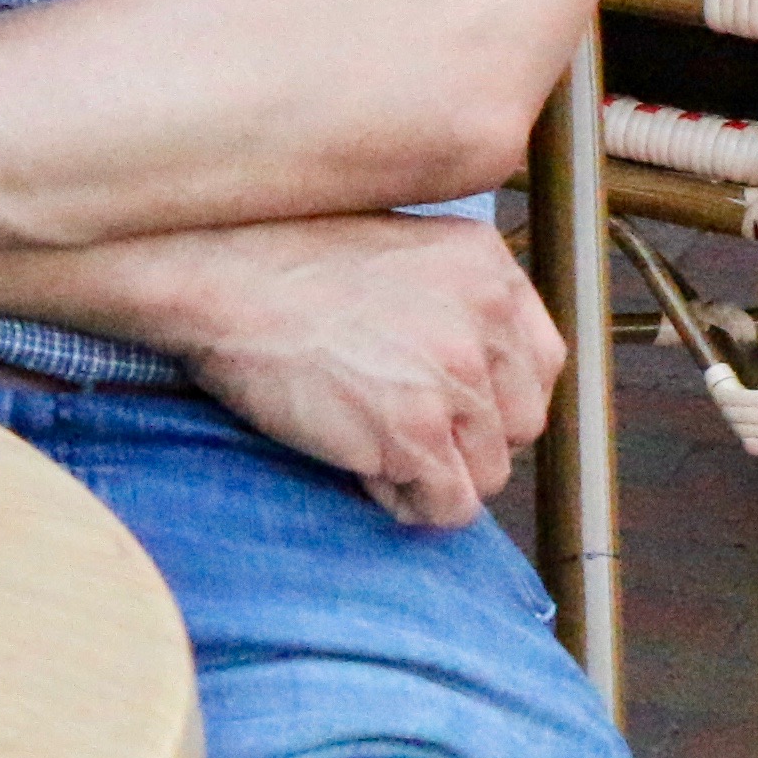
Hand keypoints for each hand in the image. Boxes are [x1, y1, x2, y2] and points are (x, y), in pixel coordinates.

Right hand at [145, 213, 560, 528]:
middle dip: (465, 440)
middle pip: (519, 425)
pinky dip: (406, 502)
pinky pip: (447, 506)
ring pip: (488, 474)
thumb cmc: (281, 262)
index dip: (495, 397)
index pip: (541, 363)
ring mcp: (455, 376)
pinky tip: (359, 466)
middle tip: (399, 427)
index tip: (451, 404)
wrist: (216, 276)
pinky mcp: (416, 431)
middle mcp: (486, 317)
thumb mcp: (398, 251)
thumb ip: (453, 301)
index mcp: (487, 266)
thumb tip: (475, 375)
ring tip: (368, 441)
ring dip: (432, 474)